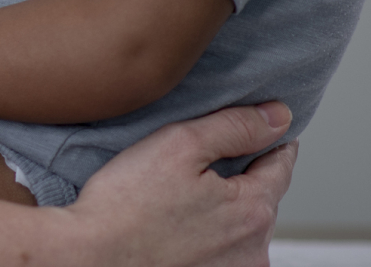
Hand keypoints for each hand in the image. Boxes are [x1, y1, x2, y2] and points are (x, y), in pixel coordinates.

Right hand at [66, 103, 296, 266]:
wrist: (89, 257)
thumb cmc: (124, 206)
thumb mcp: (178, 145)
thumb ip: (232, 127)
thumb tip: (277, 116)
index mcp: (252, 210)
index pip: (281, 166)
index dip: (270, 140)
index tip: (258, 128)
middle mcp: (252, 250)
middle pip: (260, 198)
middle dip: (239, 177)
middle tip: (200, 163)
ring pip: (240, 227)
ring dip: (222, 210)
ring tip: (180, 198)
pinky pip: (219, 252)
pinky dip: (206, 236)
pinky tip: (175, 226)